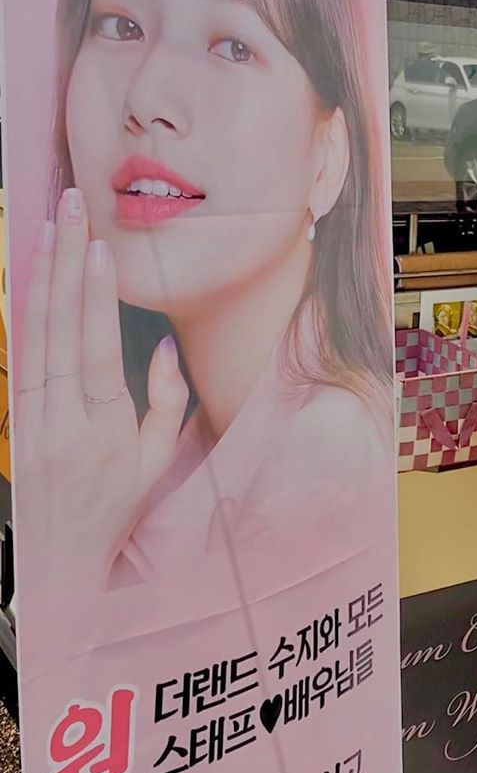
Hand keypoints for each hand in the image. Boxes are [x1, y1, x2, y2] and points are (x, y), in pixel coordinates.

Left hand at [16, 188, 188, 596]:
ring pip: (32, 336)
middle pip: (60, 329)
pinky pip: (20, 357)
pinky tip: (30, 277)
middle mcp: (61, 422)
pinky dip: (25, 312)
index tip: (97, 246)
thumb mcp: (158, 462)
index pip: (97, 350)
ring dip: (40, 277)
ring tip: (46, 228)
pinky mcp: (15, 421)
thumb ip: (166, 402)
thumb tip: (161, 346)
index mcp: (104, 432)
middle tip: (68, 209)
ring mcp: (30, 421)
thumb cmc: (118, 510)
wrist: (58, 563)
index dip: (96, 295)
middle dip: (65, 262)